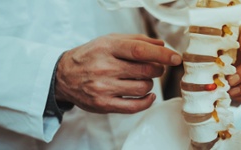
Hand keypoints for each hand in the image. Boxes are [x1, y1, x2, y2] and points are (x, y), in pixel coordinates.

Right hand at [55, 34, 181, 113]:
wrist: (64, 75)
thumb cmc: (91, 55)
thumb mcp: (109, 40)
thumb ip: (136, 40)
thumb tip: (162, 45)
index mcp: (107, 48)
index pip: (140, 51)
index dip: (162, 54)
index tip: (176, 58)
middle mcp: (104, 68)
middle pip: (146, 71)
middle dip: (157, 69)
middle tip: (154, 67)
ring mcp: (103, 88)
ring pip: (143, 88)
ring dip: (149, 83)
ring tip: (141, 79)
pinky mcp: (104, 104)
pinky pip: (134, 106)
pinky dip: (147, 101)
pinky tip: (147, 95)